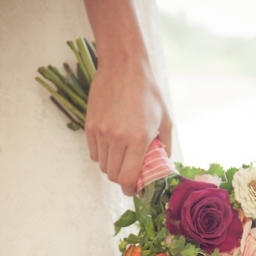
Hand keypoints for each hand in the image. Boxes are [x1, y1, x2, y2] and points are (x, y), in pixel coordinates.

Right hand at [84, 54, 171, 195]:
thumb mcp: (165, 119)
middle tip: (129, 173)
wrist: (123, 66)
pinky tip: (112, 146)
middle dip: (121, 179)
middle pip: (113, 175)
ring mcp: (101, 132)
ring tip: (121, 156)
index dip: (130, 189)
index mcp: (138, 139)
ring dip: (112, 166)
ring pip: (102, 165)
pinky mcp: (90, 126)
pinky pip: (93, 152)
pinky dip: (102, 155)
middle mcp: (117, 138)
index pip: (127, 178)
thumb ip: (165, 146)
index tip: (133, 190)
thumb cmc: (148, 92)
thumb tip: (162, 166)